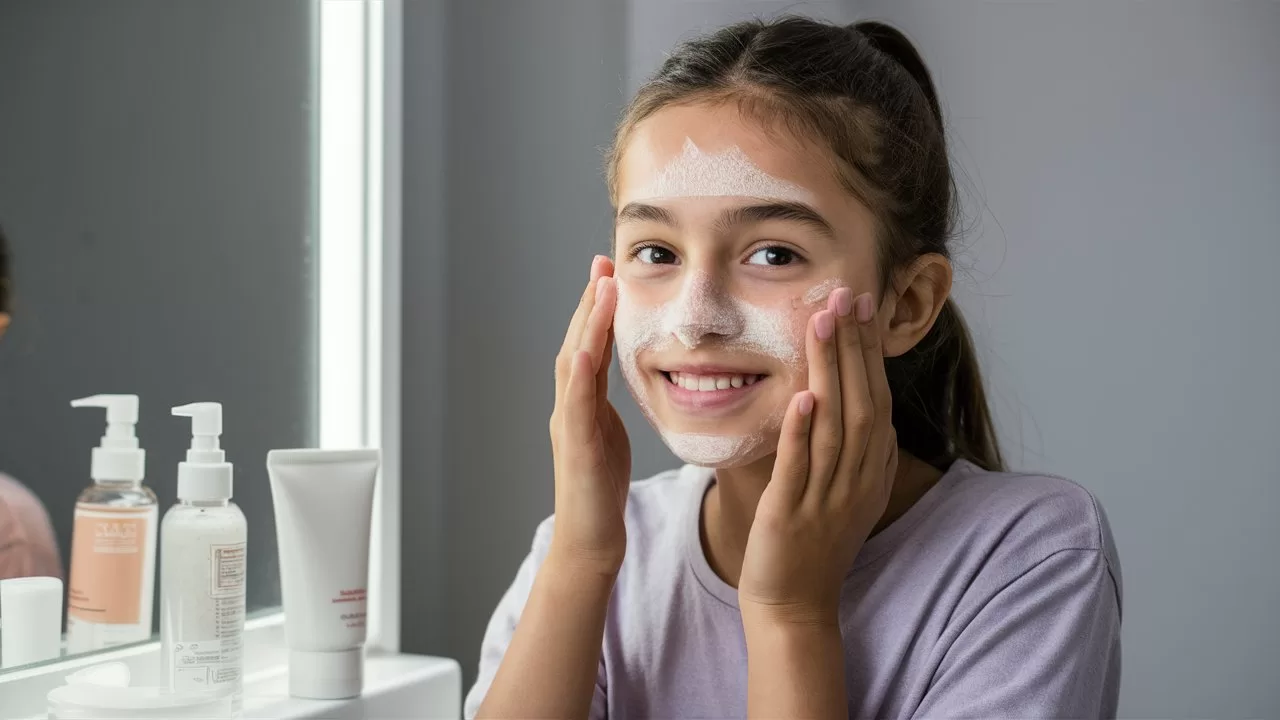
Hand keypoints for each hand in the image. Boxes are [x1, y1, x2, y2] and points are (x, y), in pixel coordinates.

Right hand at [547, 255, 631, 576]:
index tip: (610, 271)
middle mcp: (569, 408)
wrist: (588, 542)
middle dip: (590, 302)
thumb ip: (607, 406)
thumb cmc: (600, 494)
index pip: (591, 346)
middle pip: (577, 343)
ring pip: (573, 365)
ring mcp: (568, 426)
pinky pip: (575, 407)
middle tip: (601, 261)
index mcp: (582, 404)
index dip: (599, 309)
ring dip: (586, 325)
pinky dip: (578, 376)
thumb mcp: (609, 437)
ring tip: (600, 288)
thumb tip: (618, 379)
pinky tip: (586, 349)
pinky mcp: (576, 449)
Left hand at [738, 288, 898, 624]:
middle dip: (854, 345)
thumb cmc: (813, 544)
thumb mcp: (845, 492)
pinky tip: (803, 396)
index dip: (870, 351)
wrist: (794, 606)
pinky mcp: (792, 515)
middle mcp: (856, 480)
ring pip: (835, 424)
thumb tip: (859, 406)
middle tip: (846, 294)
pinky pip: (801, 467)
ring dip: (830, 370)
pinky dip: (803, 431)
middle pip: (861, 401)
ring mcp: (827, 497)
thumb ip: (853, 450)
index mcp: (870, 470)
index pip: (875, 397)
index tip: (862, 304)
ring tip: (824, 323)